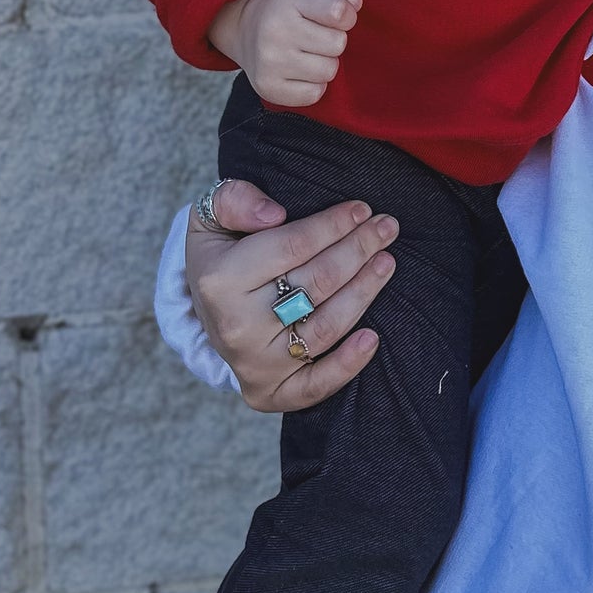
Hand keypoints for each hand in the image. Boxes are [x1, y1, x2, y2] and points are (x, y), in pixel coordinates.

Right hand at [187, 178, 396, 410]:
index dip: (332, 225)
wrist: (205, 314)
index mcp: (220, 280)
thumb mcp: (210, 219)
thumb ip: (234, 201)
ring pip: (326, 326)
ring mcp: (254, 363)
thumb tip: (274, 215)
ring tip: (387, 261)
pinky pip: (316, 383)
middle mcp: (237, 326)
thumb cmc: (222, 257)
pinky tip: (373, 337)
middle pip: (317, 283)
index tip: (362, 209)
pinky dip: (348, 364)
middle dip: (358, 249)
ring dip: (365, 291)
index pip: (291, 247)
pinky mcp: (270, 392)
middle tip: (387, 227)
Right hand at [210, 0, 362, 106]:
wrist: (243, 28)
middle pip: (338, 44)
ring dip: (324, 63)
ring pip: (328, 71)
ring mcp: (269, 61)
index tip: (335, 16)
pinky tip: (299, 71)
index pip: (338, 12)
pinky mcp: (268, 87)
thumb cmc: (289, 8)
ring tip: (306, 53)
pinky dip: (313, 85)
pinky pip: (315, 93)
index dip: (346, 16)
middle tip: (315, 36)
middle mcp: (275, 30)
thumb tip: (355, 6)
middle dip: (333, 40)